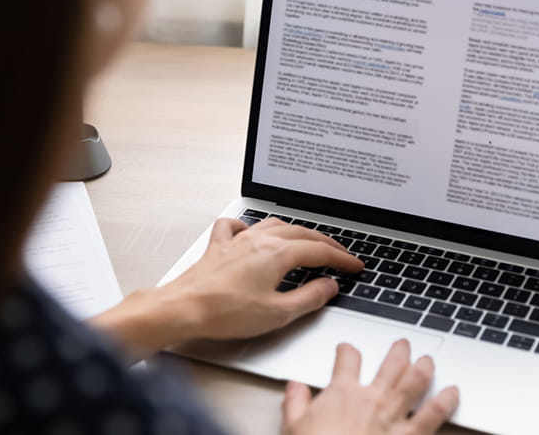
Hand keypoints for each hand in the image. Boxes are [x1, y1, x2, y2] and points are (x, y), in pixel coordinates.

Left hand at [165, 217, 363, 337]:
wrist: (184, 308)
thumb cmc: (225, 312)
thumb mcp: (278, 313)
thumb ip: (309, 298)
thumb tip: (329, 286)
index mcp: (277, 253)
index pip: (319, 251)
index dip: (341, 259)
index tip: (355, 266)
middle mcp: (259, 240)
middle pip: (302, 233)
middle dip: (326, 243)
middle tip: (341, 255)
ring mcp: (237, 240)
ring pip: (274, 225)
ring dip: (296, 232)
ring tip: (307, 241)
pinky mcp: (219, 247)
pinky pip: (237, 226)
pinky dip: (250, 226)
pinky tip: (252, 232)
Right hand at [282, 340, 459, 434]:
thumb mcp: (293, 427)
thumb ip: (295, 403)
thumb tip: (295, 387)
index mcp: (342, 393)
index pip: (346, 360)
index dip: (347, 351)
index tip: (347, 350)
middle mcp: (372, 399)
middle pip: (389, 365)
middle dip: (398, 352)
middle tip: (404, 344)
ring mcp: (393, 417)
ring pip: (414, 383)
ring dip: (423, 368)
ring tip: (429, 360)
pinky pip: (432, 416)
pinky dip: (445, 402)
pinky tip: (454, 393)